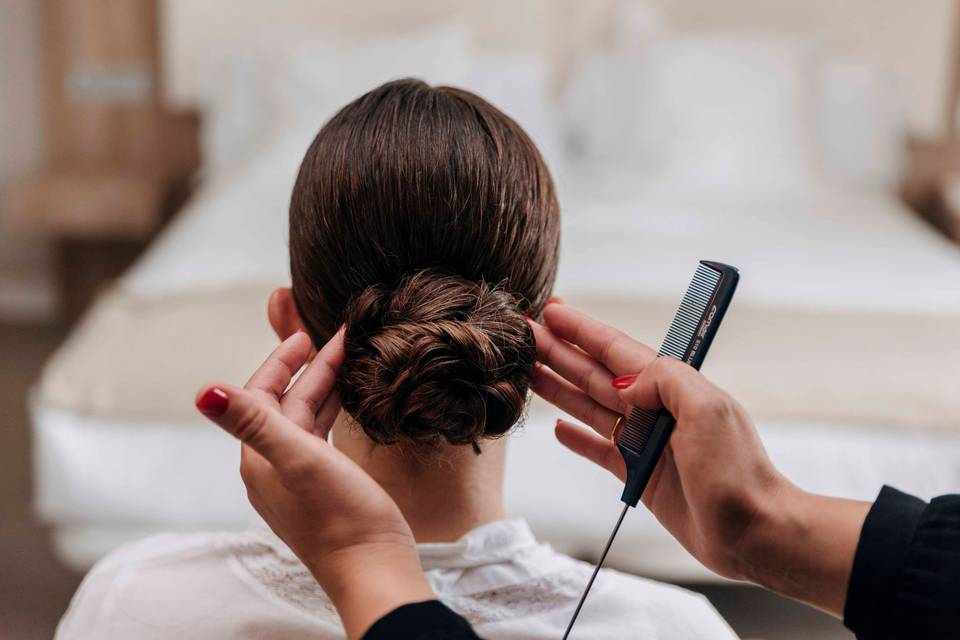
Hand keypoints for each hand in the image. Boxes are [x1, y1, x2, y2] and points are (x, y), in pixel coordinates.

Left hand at [195, 330, 432, 638]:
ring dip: (324, 386)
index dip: (282, 360)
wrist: (374, 569)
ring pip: (306, 418)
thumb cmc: (341, 519)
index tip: (305, 332)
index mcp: (259, 459)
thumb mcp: (298, 460)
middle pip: (286, 403)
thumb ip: (254, 423)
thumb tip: (204, 391)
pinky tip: (347, 403)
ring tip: (348, 358)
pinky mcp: (322, 489)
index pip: (261, 394)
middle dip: (309, 367)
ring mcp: (297, 480)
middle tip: (337, 337)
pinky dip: (331, 411)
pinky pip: (320, 436)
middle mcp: (272, 467)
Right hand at [529, 303, 869, 615]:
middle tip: (526, 334)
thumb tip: (626, 381)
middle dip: (561, 352)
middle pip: (596, 374)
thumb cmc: (738, 472)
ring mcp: (645, 443)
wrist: (752, 532)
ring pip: (591, 407)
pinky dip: (578, 438)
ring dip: (560, 387)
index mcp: (673, 387)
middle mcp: (656, 410)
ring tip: (529, 369)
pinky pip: (599, 449)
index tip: (552, 311)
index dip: (582, 330)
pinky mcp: (640, 476)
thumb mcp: (707, 408)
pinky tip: (559, 427)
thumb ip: (665, 379)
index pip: (617, 350)